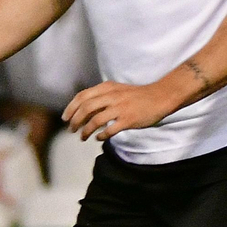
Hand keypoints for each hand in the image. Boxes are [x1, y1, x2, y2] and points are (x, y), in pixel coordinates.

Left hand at [61, 80, 177, 141]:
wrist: (161, 96)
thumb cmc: (137, 95)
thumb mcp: (117, 90)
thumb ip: (101, 98)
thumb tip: (84, 111)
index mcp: (107, 88)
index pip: (82, 96)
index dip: (70, 108)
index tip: (65, 118)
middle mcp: (111, 96)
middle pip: (85, 109)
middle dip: (74, 121)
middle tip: (71, 129)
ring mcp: (120, 108)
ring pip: (95, 120)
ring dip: (85, 130)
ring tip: (82, 137)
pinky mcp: (128, 120)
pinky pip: (109, 130)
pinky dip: (101, 135)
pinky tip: (98, 138)